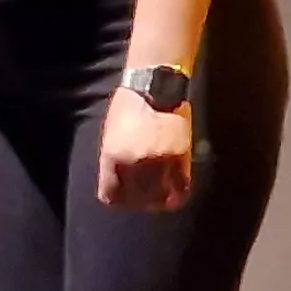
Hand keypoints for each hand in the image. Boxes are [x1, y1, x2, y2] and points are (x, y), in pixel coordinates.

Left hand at [97, 91, 196, 211]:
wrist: (155, 88)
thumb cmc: (128, 108)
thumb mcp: (110, 136)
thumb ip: (113, 161)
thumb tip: (119, 182)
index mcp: (112, 158)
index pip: (111, 194)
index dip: (116, 199)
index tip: (121, 199)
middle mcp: (134, 164)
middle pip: (135, 199)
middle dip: (137, 201)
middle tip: (142, 200)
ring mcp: (159, 162)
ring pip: (158, 197)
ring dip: (158, 200)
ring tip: (159, 200)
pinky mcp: (180, 157)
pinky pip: (180, 188)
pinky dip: (177, 195)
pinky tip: (175, 196)